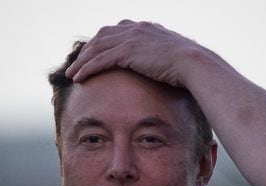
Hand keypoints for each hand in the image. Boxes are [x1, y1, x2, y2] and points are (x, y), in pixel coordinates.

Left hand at [65, 20, 202, 86]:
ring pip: (97, 48)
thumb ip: (158, 55)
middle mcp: (135, 29)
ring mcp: (131, 38)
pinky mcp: (128, 51)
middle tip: (77, 64)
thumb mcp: (170, 55)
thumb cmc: (186, 65)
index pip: (114, 32)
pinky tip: (78, 78)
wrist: (193, 63)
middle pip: (101, 37)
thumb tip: (159, 65)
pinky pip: (101, 60)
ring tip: (72, 74)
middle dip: (87, 51)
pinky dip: (87, 68)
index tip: (93, 54)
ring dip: (82, 62)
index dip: (100, 43)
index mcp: (144, 28)